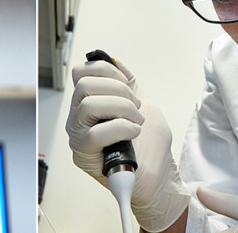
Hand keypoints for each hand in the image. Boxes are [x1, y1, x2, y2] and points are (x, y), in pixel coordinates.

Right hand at [65, 58, 189, 231]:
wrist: (159, 176)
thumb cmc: (150, 146)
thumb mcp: (144, 103)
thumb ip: (128, 81)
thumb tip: (114, 60)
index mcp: (90, 101)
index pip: (82, 72)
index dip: (107, 72)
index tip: (127, 85)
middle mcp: (79, 116)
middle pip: (84, 85)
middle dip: (118, 91)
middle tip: (135, 107)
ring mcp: (79, 134)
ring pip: (88, 105)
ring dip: (122, 109)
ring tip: (136, 122)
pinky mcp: (83, 154)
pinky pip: (95, 132)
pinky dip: (121, 127)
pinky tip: (133, 133)